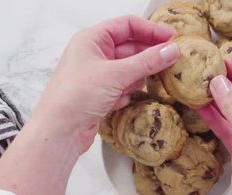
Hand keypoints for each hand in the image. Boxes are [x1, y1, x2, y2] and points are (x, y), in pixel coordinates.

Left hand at [32, 16, 179, 153]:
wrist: (59, 131)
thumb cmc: (74, 96)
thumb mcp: (116, 74)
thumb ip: (147, 61)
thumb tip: (171, 50)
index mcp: (91, 39)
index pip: (127, 25)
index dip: (151, 30)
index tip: (171, 38)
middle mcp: (93, 54)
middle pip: (130, 47)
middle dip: (147, 56)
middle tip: (169, 62)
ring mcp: (97, 74)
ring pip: (129, 69)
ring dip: (136, 77)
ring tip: (140, 85)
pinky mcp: (100, 93)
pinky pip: (123, 86)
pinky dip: (127, 92)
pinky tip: (121, 100)